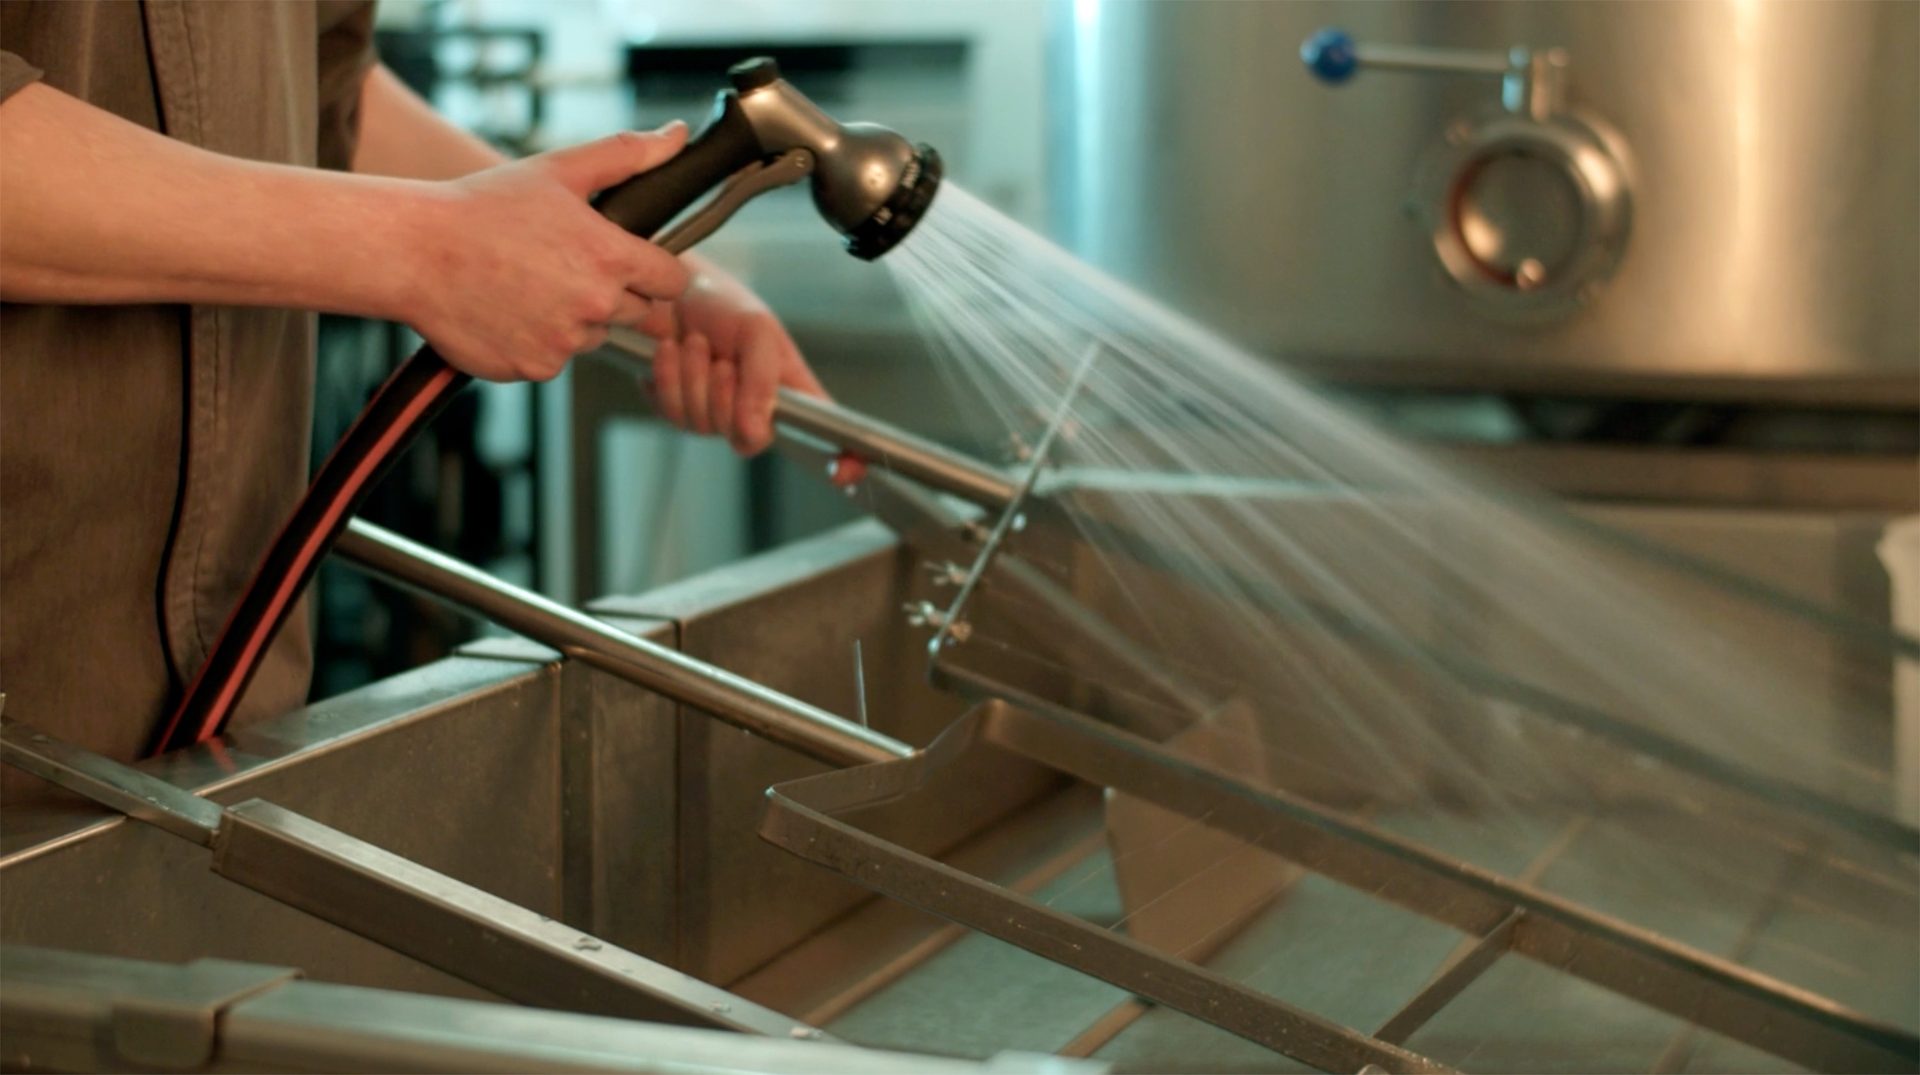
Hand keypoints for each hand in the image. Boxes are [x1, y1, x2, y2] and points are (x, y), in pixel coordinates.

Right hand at [404, 123, 692, 381]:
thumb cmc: (483, 207)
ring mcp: (564, 342)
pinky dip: (538, 340)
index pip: (673, 282)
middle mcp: (595, 306)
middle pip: (638, 312)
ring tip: (530, 283)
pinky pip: (554, 358)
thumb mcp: (559, 170)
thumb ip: (627, 155)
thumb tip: (677, 136)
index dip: (658, 270)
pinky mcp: (534, 368)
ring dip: (576, 318)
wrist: (413, 252)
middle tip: (566, 264)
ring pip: (594, 336)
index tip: (636, 261)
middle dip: (615, 292)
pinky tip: (508, 308)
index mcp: (611, 258)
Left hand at [642, 264, 828, 455]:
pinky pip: (673, 416)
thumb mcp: (756, 331)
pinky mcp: (682, 413)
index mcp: (792, 391)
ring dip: (693, 378)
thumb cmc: (722, 304)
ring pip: (705, 427)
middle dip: (727, 396)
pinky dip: (668, 378)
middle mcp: (760, 411)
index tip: (843, 471)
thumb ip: (763, 381)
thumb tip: (756, 431)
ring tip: (695, 343)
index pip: (827, 434)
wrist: (669, 291)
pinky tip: (671, 351)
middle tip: (722, 359)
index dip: (844, 459)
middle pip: (750, 440)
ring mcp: (719, 416)